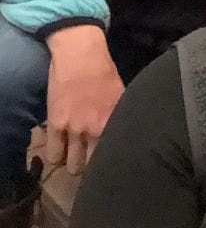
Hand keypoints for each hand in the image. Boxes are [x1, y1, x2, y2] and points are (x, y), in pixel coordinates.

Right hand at [40, 25, 122, 175]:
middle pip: (93, 165)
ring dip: (73, 165)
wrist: (81, 58)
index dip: (113, 165)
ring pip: (71, 163)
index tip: (113, 169)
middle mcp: (96, 130)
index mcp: (115, 123)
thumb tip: (130, 134)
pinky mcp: (55, 124)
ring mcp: (74, 128)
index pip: (115, 155)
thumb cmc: (105, 74)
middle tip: (92, 168)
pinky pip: (53, 152)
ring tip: (75, 163)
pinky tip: (60, 155)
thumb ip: (122, 118)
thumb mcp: (123, 98)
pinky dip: (56, 156)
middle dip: (93, 170)